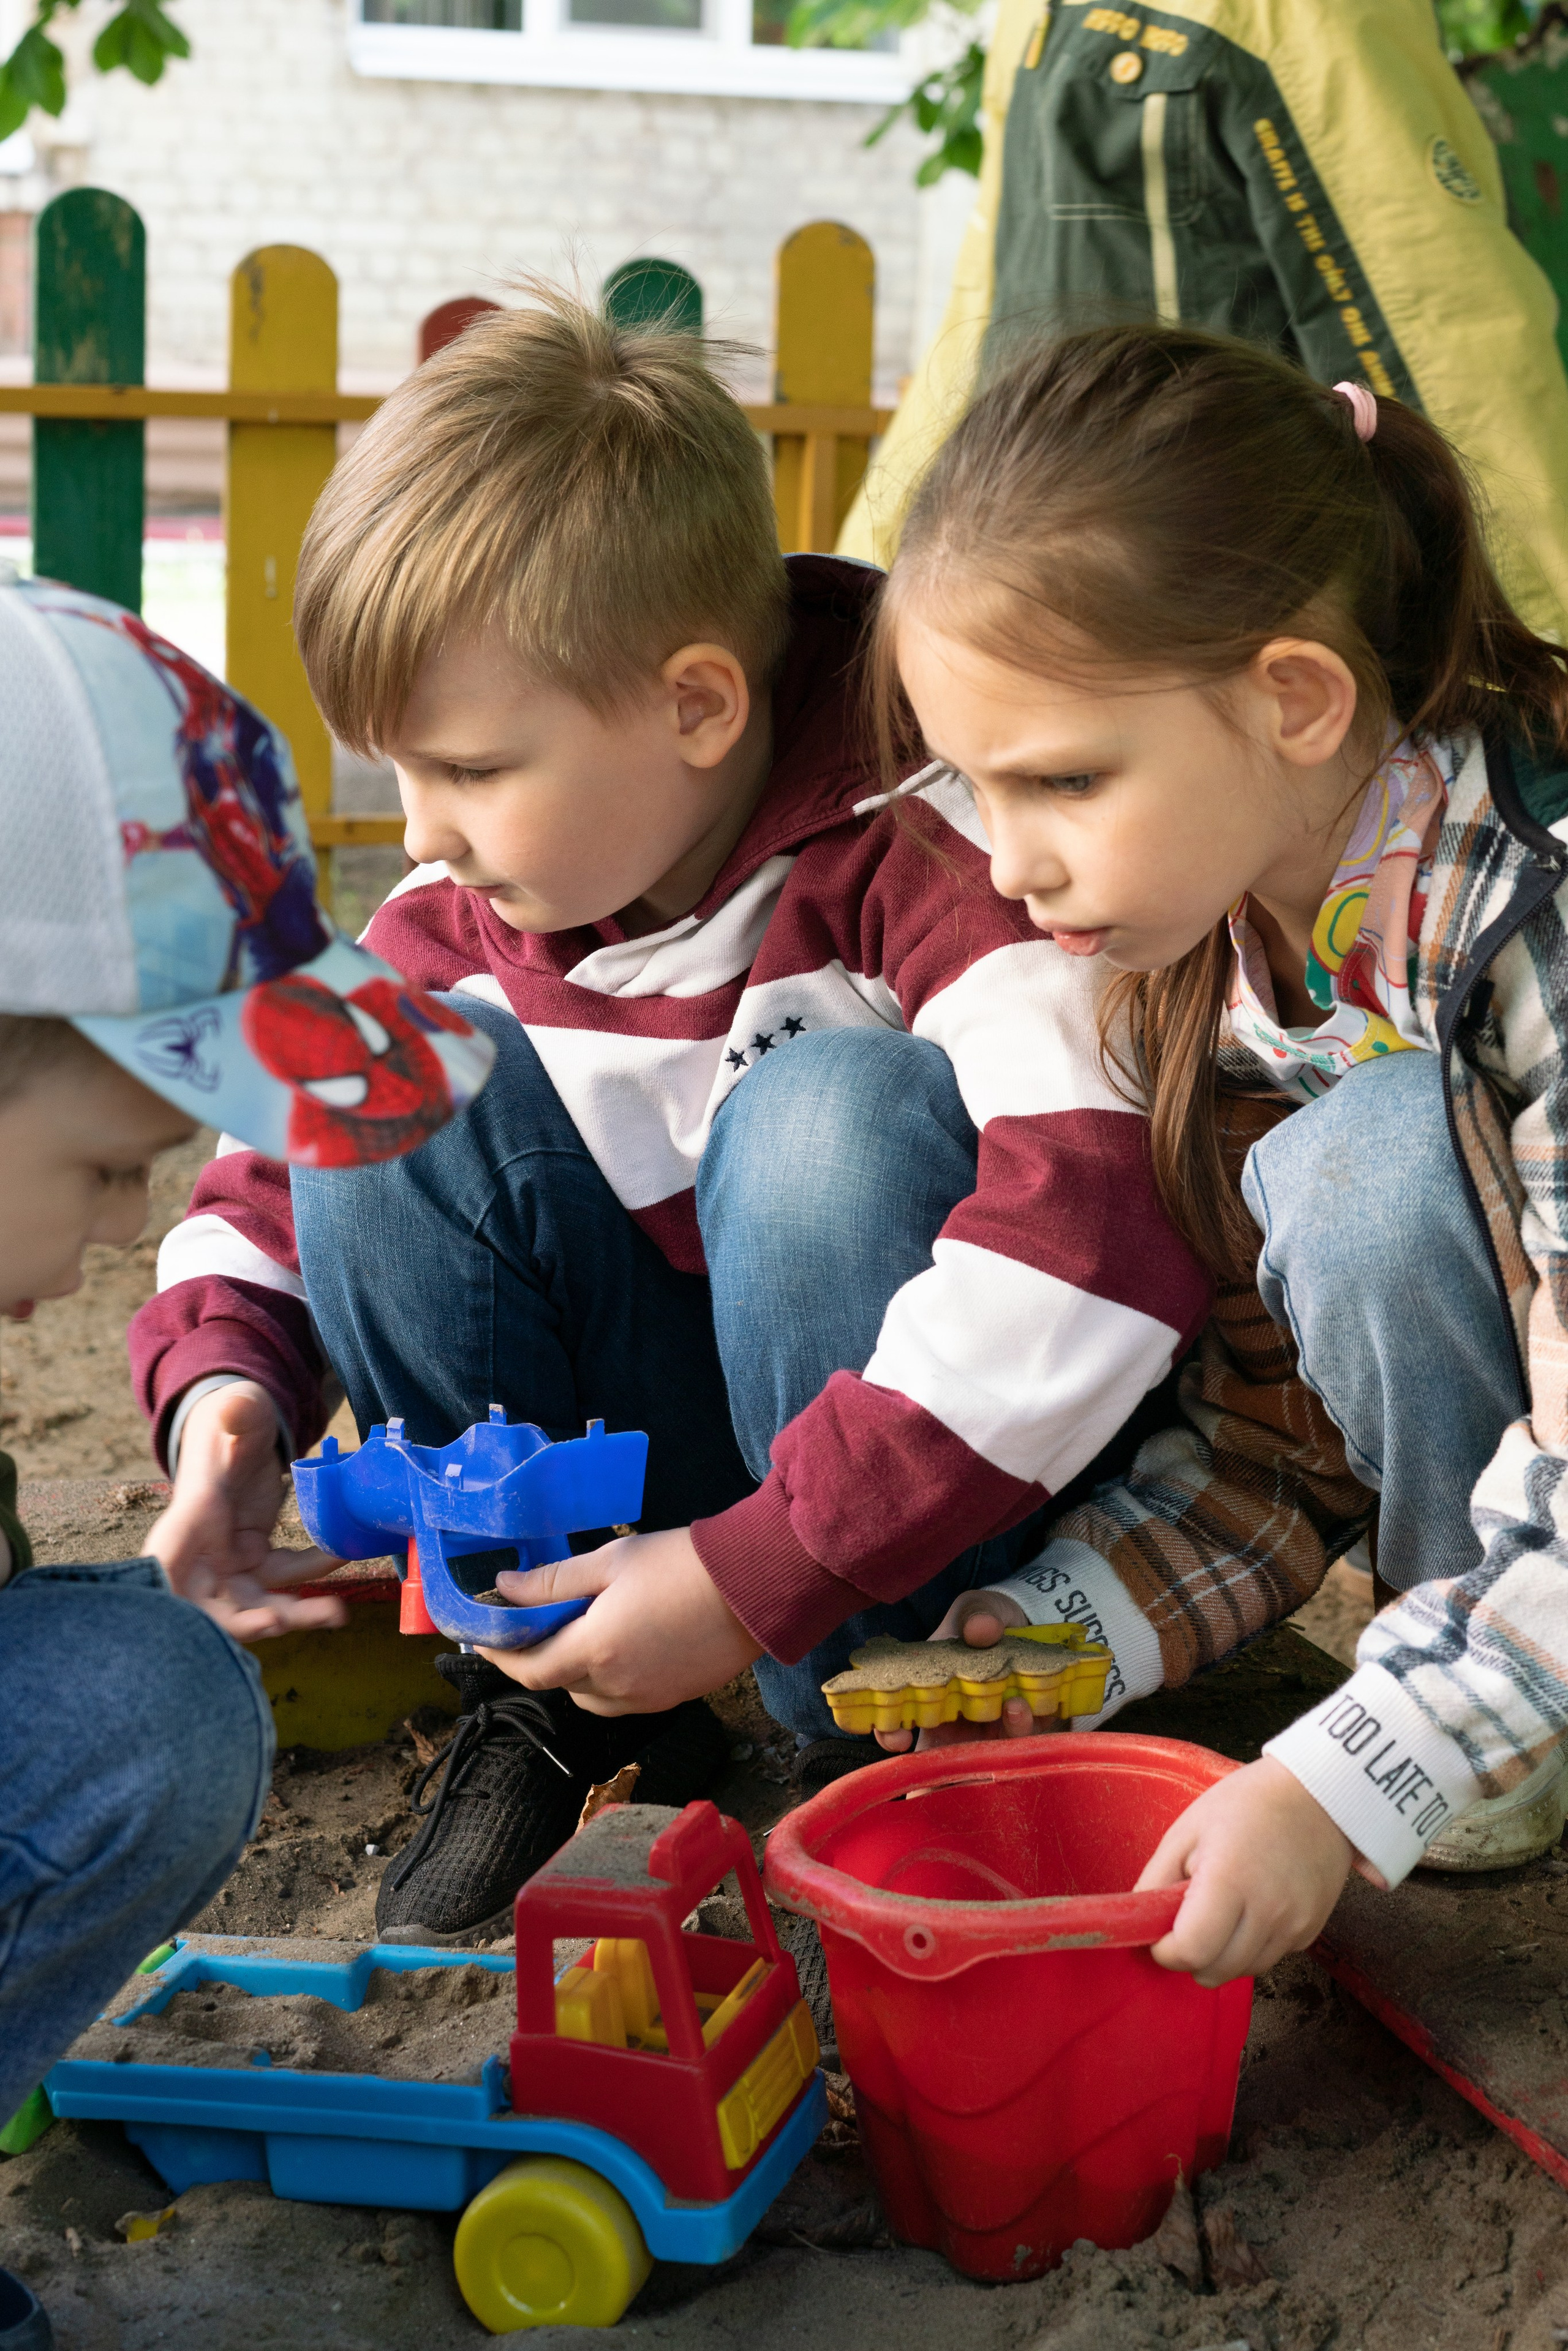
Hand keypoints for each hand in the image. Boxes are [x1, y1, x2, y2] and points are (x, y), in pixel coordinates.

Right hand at [147, 1380, 346, 1643]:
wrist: (245, 1436)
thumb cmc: (233, 1426)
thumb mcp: (238, 1414)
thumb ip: (238, 1413)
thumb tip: (236, 1408)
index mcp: (185, 1520)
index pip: (167, 1560)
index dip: (172, 1592)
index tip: (193, 1617)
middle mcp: (202, 1552)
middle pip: (209, 1602)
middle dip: (239, 1621)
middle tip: (274, 1622)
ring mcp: (230, 1564)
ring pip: (253, 1605)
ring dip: (290, 1614)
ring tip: (333, 1612)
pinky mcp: (258, 1564)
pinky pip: (285, 1581)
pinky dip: (312, 1580)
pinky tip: (341, 1558)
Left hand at [478, 1526, 760, 1714]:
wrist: (755, 1585)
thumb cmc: (682, 1564)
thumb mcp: (610, 1561)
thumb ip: (553, 1581)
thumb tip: (504, 1589)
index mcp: (595, 1651)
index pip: (530, 1669)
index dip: (501, 1657)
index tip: (484, 1638)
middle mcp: (617, 1687)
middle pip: (560, 1684)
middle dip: (544, 1658)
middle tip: (542, 1621)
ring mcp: (649, 1698)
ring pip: (593, 1697)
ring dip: (578, 1672)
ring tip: (588, 1630)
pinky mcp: (675, 1698)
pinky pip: (627, 1698)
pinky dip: (612, 1678)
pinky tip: (627, 1642)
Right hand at [873, 1586, 1045, 1754]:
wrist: (1031, 1621)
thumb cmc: (988, 1618)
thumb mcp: (977, 1608)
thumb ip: (977, 1614)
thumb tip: (980, 1629)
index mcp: (928, 1689)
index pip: (895, 1720)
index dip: (889, 1733)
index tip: (898, 1737)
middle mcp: (953, 1716)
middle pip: (939, 1751)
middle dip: (947, 1759)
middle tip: (966, 1746)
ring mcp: (987, 1726)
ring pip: (987, 1749)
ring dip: (1000, 1732)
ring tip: (1016, 1705)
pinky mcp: (1021, 1725)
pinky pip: (1022, 1736)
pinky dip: (1028, 1726)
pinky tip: (1035, 1706)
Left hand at [1134, 1756, 1386, 1985]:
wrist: (1317, 1797)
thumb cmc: (1246, 1805)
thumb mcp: (1188, 1829)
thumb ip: (1157, 1879)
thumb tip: (1141, 1921)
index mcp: (1230, 1879)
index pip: (1192, 1949)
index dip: (1166, 1951)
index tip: (1159, 1935)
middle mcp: (1267, 1911)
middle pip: (1215, 1971)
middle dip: (1191, 1956)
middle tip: (1186, 1923)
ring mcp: (1294, 1925)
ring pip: (1243, 1971)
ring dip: (1221, 1955)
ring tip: (1221, 1913)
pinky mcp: (1311, 1932)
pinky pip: (1269, 1958)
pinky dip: (1251, 1946)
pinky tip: (1250, 1910)